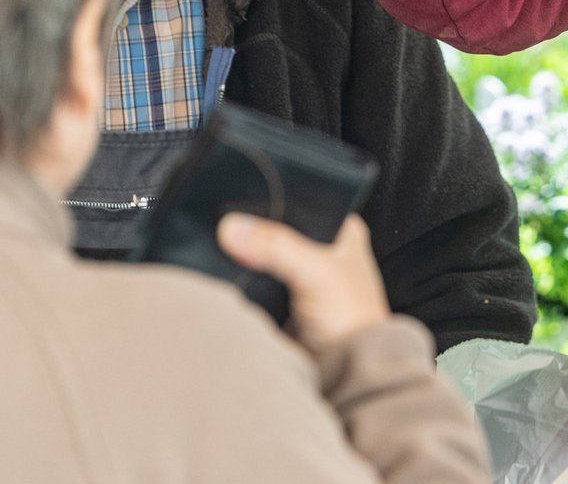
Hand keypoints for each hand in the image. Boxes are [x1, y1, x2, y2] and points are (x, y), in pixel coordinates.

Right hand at [218, 213, 390, 349]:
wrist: (345, 372)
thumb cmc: (352, 320)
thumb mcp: (317, 271)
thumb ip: (277, 246)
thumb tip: (234, 227)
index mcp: (338, 230)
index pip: (298, 199)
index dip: (270, 196)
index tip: (237, 197)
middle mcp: (318, 250)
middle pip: (274, 228)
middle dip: (250, 230)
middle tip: (221, 225)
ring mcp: (296, 277)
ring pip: (259, 256)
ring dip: (241, 257)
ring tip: (215, 248)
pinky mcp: (278, 302)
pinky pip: (250, 283)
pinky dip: (238, 282)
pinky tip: (221, 276)